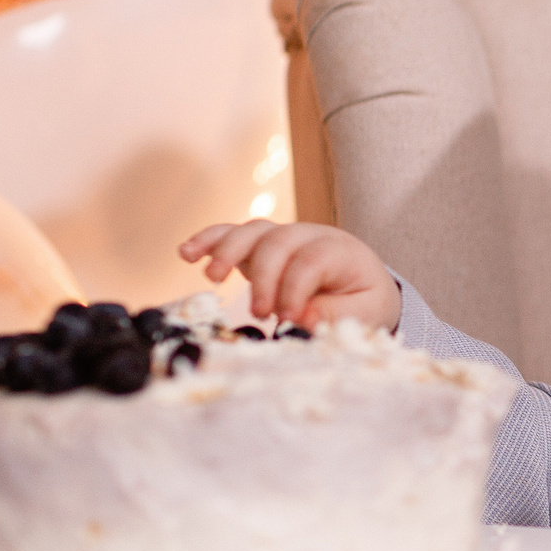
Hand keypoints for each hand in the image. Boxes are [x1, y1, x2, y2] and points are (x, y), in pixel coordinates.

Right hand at [177, 220, 401, 330]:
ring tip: (211, 278)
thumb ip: (334, 315)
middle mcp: (310, 235)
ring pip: (252, 231)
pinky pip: (232, 234)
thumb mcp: (364, 313)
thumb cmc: (362, 300)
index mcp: (341, 251)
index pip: (311, 261)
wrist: (363, 283)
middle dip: (264, 278)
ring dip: (227, 251)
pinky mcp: (261, 244)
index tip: (286, 319)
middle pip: (278, 242)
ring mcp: (283, 236)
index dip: (294, 289)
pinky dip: (209, 240)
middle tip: (261, 313)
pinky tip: (186, 253)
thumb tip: (299, 319)